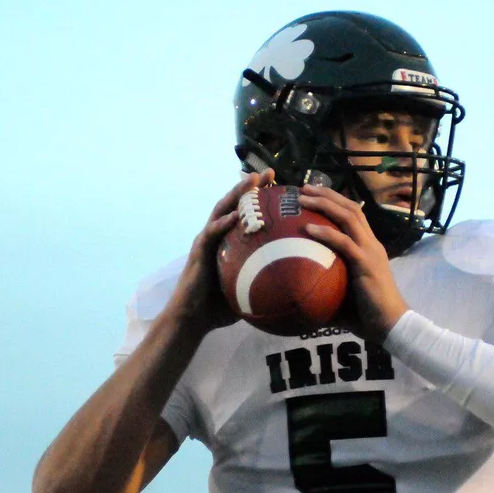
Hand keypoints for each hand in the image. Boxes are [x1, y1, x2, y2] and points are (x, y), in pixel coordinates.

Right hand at [165, 169, 276, 332]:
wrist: (193, 319)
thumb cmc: (221, 306)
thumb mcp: (251, 290)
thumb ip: (269, 281)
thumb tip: (300, 286)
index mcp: (230, 241)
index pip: (247, 213)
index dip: (262, 198)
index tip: (282, 186)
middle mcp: (218, 235)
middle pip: (235, 204)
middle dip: (250, 186)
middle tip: (269, 173)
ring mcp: (206, 241)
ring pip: (221, 211)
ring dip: (236, 194)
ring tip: (251, 182)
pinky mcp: (199, 252)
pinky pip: (211, 234)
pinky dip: (222, 224)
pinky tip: (234, 216)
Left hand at [298, 184, 408, 342]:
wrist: (391, 325)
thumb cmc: (367, 314)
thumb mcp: (344, 291)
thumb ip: (327, 282)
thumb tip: (298, 289)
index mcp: (369, 247)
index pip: (354, 214)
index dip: (334, 201)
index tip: (312, 193)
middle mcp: (371, 244)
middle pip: (351, 208)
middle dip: (327, 194)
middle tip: (304, 187)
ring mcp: (370, 252)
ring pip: (349, 218)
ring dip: (325, 205)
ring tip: (303, 199)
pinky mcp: (366, 264)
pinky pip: (344, 243)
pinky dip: (326, 233)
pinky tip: (308, 229)